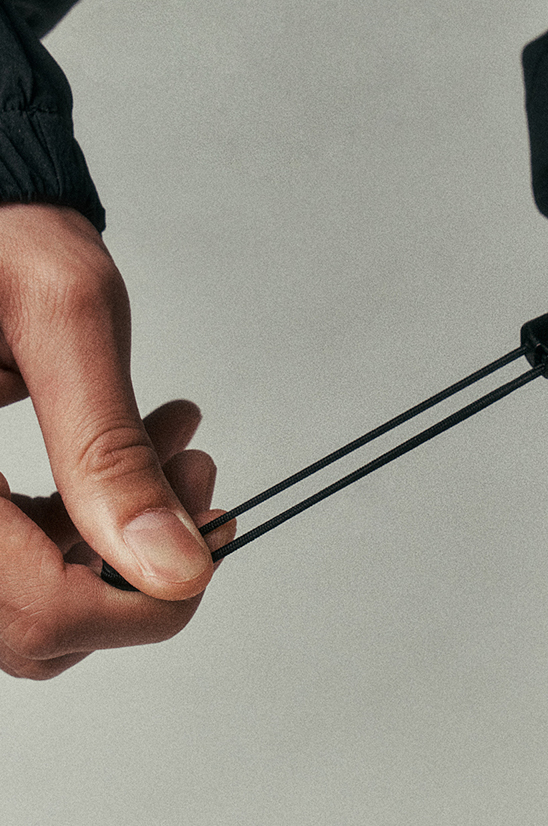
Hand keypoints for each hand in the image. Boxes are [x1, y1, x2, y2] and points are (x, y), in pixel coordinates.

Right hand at [0, 204, 233, 676]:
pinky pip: (20, 554)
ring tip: (182, 449)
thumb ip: (112, 451)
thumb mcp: (68, 326)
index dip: (140, 602)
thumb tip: (179, 566)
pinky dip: (92, 514)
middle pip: (32, 623)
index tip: (209, 541)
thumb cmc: (3, 242)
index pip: (34, 613)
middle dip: (139, 561)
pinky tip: (146, 448)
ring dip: (124, 534)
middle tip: (199, 478)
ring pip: (32, 597)